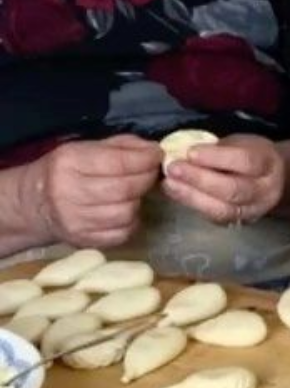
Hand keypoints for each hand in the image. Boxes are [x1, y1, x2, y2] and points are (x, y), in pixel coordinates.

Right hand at [25, 136, 161, 247]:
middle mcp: (68, 191)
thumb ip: (123, 146)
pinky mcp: (82, 240)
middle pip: (124, 188)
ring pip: (125, 212)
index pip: (118, 162)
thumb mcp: (88, 148)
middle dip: (146, 179)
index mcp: (70, 162)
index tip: (156, 155)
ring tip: (133, 193)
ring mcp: (74, 220)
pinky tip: (125, 211)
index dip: (145, 159)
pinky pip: (122, 234)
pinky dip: (131, 222)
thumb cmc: (68, 171)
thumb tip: (154, 150)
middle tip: (150, 174)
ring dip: (137, 201)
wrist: (34, 203)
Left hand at [161, 134, 285, 225]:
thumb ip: (218, 148)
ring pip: (223, 209)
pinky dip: (193, 205)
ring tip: (169, 183)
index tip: (190, 152)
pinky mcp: (239, 222)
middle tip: (173, 168)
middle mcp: (265, 190)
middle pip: (233, 189)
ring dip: (192, 196)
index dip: (216, 157)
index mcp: (268, 163)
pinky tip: (176, 193)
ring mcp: (254, 210)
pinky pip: (216, 218)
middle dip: (199, 179)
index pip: (245, 161)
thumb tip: (183, 150)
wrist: (271, 179)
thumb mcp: (241, 143)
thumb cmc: (249, 154)